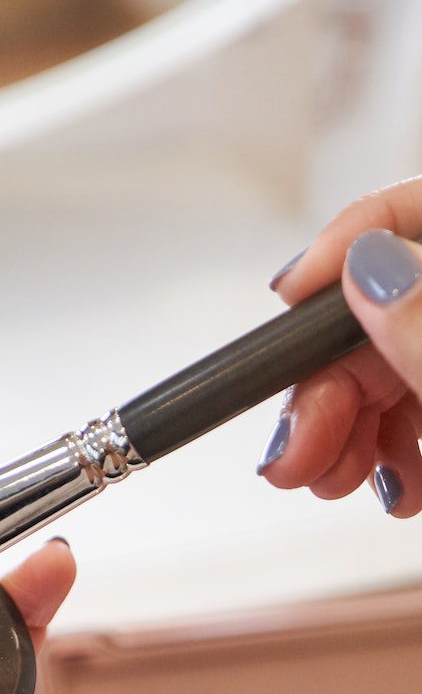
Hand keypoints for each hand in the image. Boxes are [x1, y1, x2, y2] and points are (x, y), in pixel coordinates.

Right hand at [263, 176, 421, 516]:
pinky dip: (393, 448)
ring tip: (328, 479)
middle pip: (382, 306)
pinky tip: (389, 483)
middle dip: (326, 379)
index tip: (284, 303)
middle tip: (295, 447)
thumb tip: (365, 265)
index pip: (407, 211)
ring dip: (347, 425)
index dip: (340, 249)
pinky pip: (419, 405)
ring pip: (391, 363)